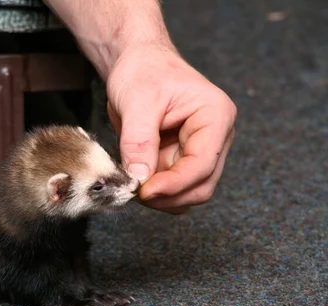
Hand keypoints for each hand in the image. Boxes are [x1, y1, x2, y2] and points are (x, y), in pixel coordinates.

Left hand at [106, 43, 236, 213]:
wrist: (136, 63)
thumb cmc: (142, 71)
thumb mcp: (136, 102)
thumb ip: (139, 141)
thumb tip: (139, 179)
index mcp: (216, 117)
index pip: (203, 164)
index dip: (174, 184)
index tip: (142, 191)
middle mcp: (216, 138)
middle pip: (201, 186)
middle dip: (168, 195)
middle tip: (133, 192)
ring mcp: (201, 151)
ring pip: (189, 193)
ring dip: (162, 198)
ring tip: (132, 182)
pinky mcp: (183, 160)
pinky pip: (175, 189)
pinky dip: (157, 193)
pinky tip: (137, 180)